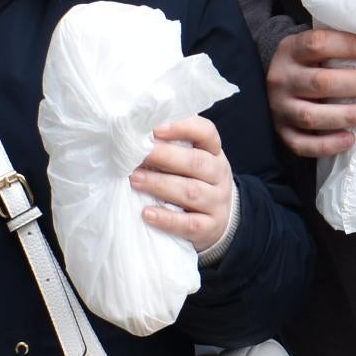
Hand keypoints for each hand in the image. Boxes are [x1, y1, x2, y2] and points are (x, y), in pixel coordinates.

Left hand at [133, 115, 234, 252]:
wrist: (220, 219)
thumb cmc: (196, 182)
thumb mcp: (192, 161)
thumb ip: (172, 148)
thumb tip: (137, 137)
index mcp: (214, 153)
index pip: (206, 133)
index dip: (183, 128)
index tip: (156, 130)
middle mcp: (219, 175)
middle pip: (197, 162)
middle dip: (165, 157)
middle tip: (138, 155)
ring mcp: (217, 202)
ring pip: (192, 192)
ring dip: (160, 185)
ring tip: (135, 180)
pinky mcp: (210, 227)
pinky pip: (189, 224)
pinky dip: (167, 219)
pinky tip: (147, 213)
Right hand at [266, 26, 355, 158]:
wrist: (270, 87)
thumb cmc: (307, 64)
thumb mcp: (314, 48)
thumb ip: (339, 46)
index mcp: (291, 50)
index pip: (318, 44)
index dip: (351, 46)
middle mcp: (282, 79)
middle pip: (320, 83)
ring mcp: (280, 108)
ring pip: (311, 116)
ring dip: (348, 115)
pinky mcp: (283, 133)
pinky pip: (302, 144)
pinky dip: (327, 145)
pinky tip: (350, 140)